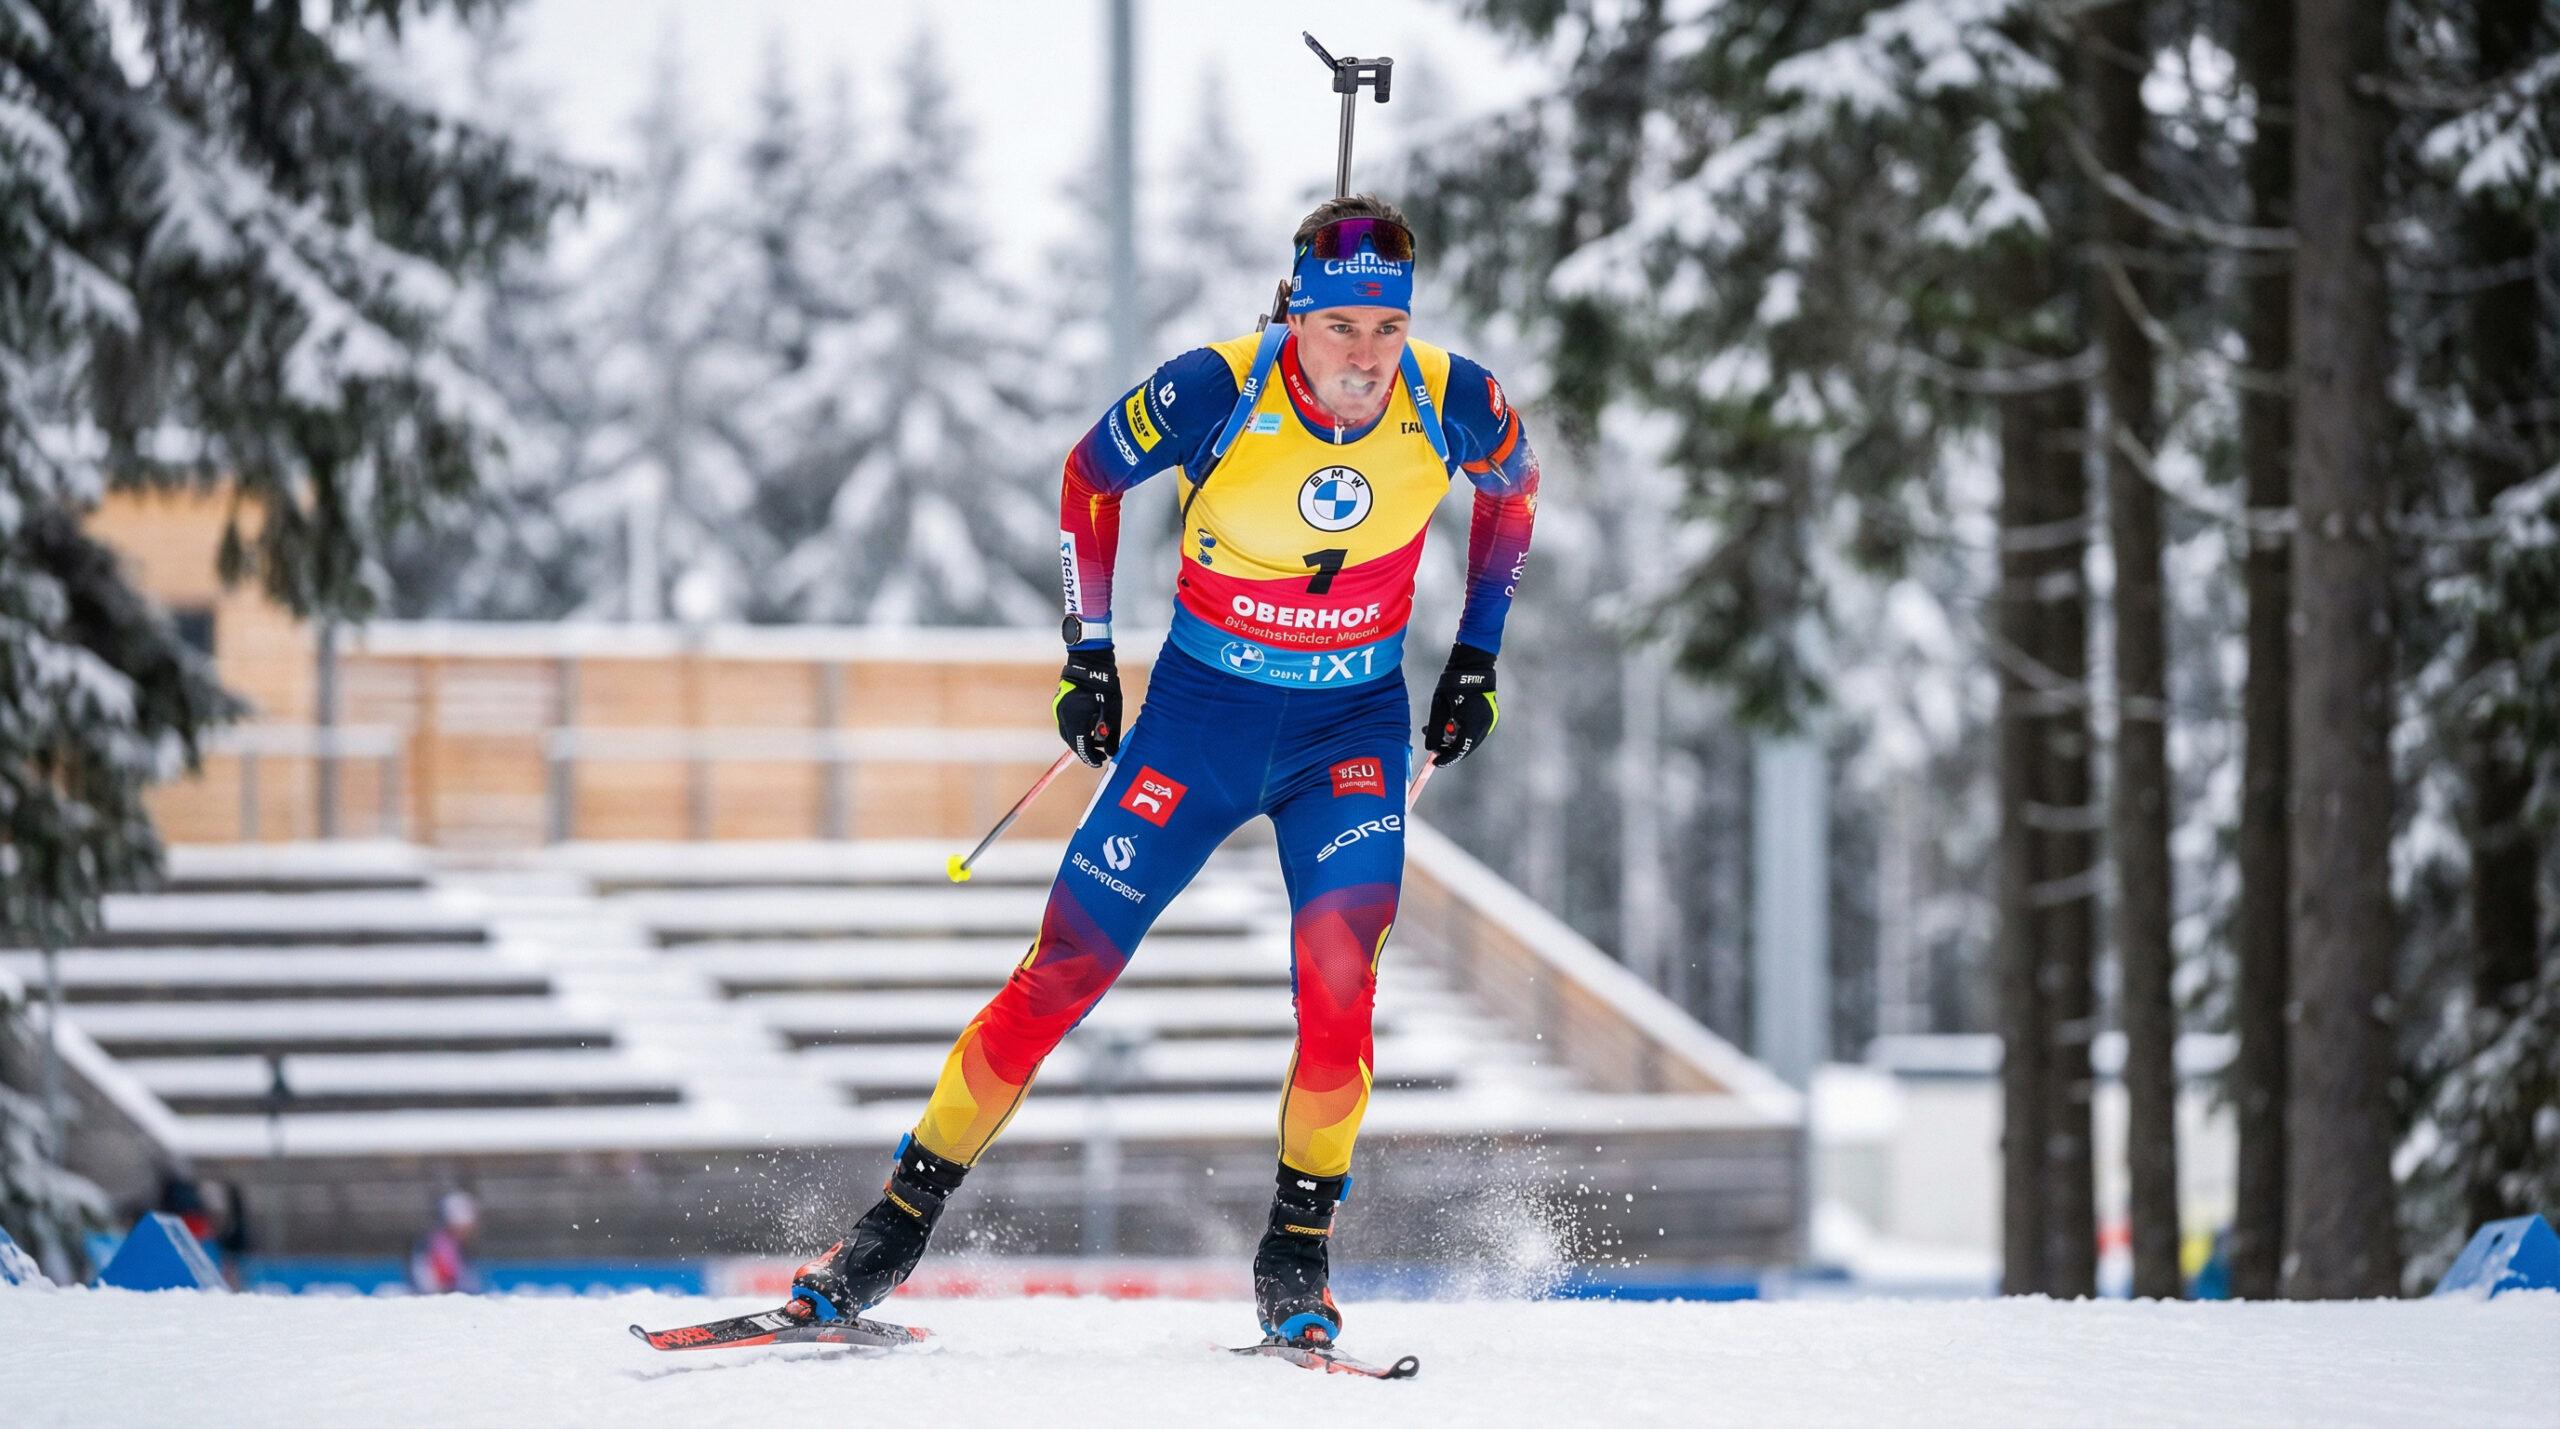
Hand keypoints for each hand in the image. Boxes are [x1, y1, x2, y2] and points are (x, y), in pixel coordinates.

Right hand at [1054, 650, 1121, 766]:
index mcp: (1075, 719)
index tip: (1100, 762)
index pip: (1080, 747)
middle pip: (1072, 742)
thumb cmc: (1105, 687)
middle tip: (1100, 755)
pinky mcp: (1059, 705)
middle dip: (1086, 750)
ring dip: (1082, 740)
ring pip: (1069, 734)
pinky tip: (1089, 729)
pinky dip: (1077, 730)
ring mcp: (1058, 710)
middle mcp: (1063, 716)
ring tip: (1097, 742)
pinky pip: (1067, 724)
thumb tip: (1111, 753)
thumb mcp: (1112, 713)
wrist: (1090, 662)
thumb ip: (1112, 735)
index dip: (1090, 758)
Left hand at [1423, 643, 1498, 765]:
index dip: (1447, 759)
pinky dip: (1462, 731)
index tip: (1435, 762)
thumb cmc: (1453, 684)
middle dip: (1449, 747)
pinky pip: (1474, 731)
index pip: (1460, 750)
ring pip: (1470, 739)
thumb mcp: (1439, 707)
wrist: (1472, 665)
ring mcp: (1490, 721)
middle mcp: (1485, 726)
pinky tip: (1451, 723)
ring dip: (1454, 738)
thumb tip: (1430, 748)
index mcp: (1472, 724)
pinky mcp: (1490, 717)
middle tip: (1433, 744)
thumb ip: (1434, 730)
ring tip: (1438, 728)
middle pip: (1466, 747)